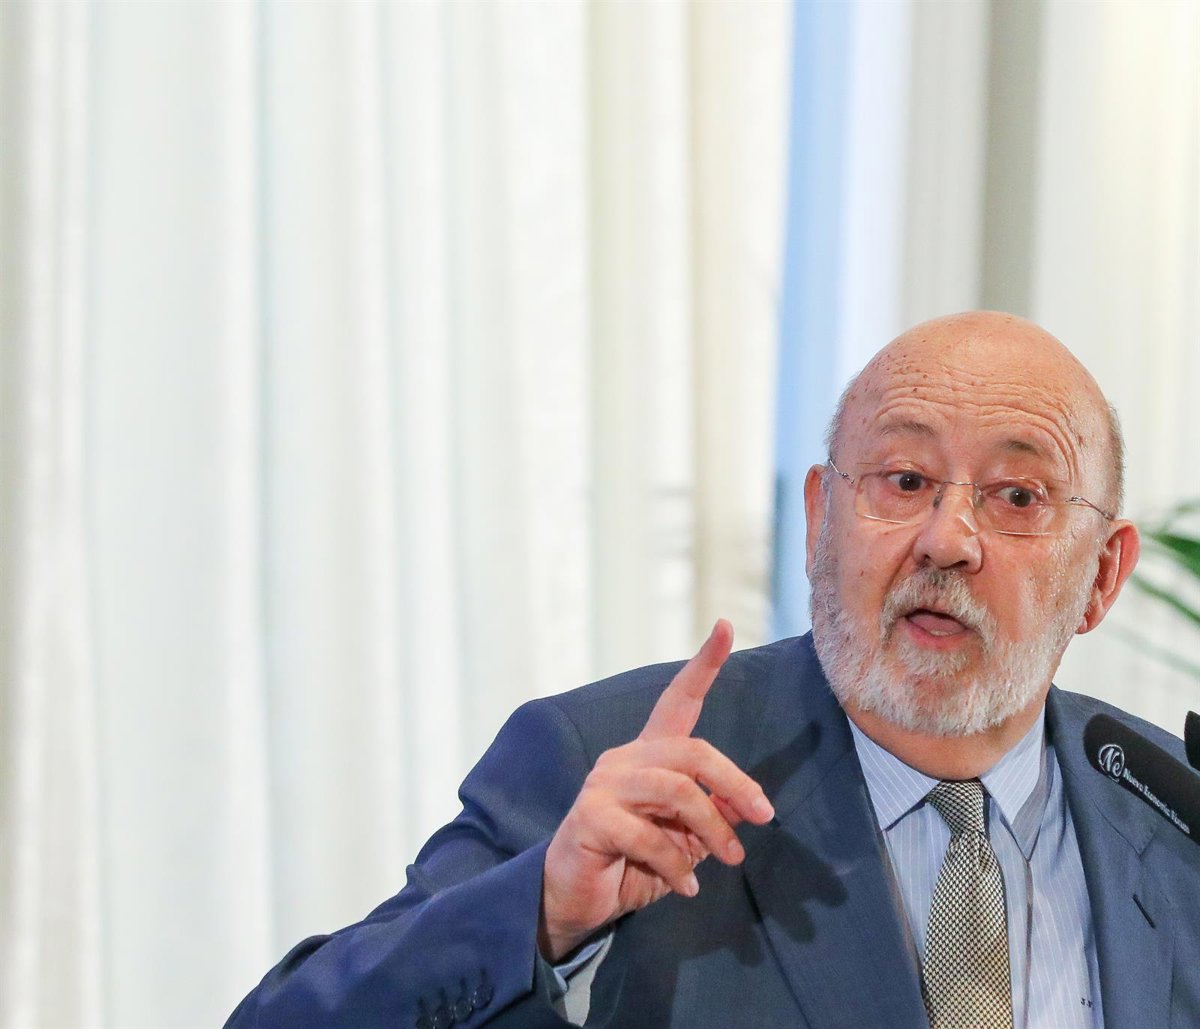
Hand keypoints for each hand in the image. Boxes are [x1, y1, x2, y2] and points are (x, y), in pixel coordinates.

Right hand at [538, 619, 774, 961]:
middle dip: (734, 783)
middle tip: (762, 818)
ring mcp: (603, 784)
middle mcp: (625, 759)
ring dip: (711, 828)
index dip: (703, 664)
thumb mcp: (683, 838)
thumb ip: (709, 815)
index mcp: (649, 755)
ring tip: (730, 859)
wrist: (578, 900)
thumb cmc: (632, 863)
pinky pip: (648, 835)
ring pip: (675, 790)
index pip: (678, 699)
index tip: (725, 626)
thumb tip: (744, 807)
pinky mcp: (590, 816)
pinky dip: (677, 865)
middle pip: (692, 751)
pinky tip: (687, 887)